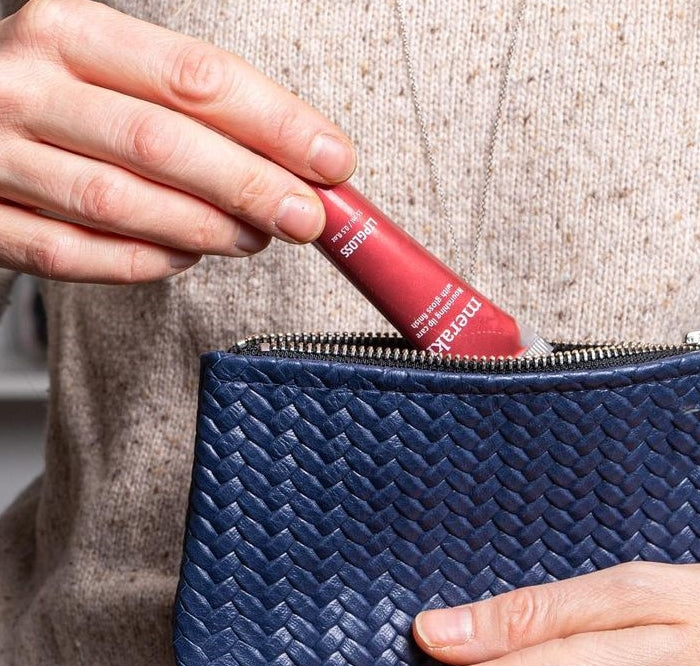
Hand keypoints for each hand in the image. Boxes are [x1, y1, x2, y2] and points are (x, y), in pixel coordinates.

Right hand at [0, 0, 353, 281]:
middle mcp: (25, 86)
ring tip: (253, 238)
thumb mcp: (115, 71)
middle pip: (160, 142)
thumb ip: (195, 109)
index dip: (274, 124)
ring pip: (116, 204)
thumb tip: (300, 164)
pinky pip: (72, 255)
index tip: (332, 160)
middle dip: (249, 185)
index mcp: (70, 32)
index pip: (194, 76)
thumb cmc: (59, 99)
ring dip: (203, 230)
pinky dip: (140, 263)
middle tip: (306, 217)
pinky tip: (183, 259)